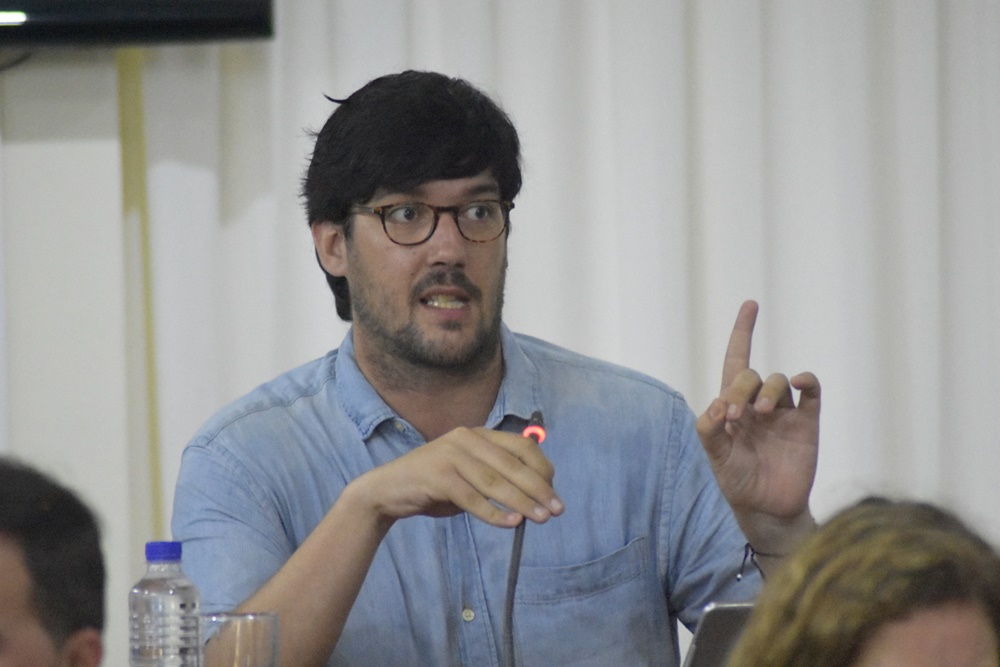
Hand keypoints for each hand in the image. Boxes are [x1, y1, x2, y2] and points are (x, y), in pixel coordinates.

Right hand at [351, 427, 563, 528]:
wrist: (387, 490)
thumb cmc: (434, 485)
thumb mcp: (468, 474)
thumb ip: (495, 477)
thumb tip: (536, 495)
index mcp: (478, 434)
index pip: (520, 446)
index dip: (541, 468)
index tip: (554, 491)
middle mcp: (466, 438)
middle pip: (512, 464)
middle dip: (538, 488)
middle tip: (556, 509)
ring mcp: (451, 455)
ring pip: (495, 482)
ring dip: (521, 502)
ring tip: (540, 518)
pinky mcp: (438, 476)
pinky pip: (473, 498)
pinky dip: (494, 513)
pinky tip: (511, 524)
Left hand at [696, 300, 819, 548]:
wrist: (766, 509)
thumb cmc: (737, 481)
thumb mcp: (714, 457)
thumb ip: (708, 431)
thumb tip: (715, 405)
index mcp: (733, 404)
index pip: (736, 360)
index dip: (742, 333)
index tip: (751, 305)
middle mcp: (758, 403)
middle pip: (751, 374)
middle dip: (741, 388)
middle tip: (734, 414)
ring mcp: (784, 412)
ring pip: (779, 380)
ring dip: (767, 390)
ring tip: (758, 415)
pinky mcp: (807, 423)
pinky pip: (811, 392)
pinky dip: (807, 381)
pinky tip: (801, 383)